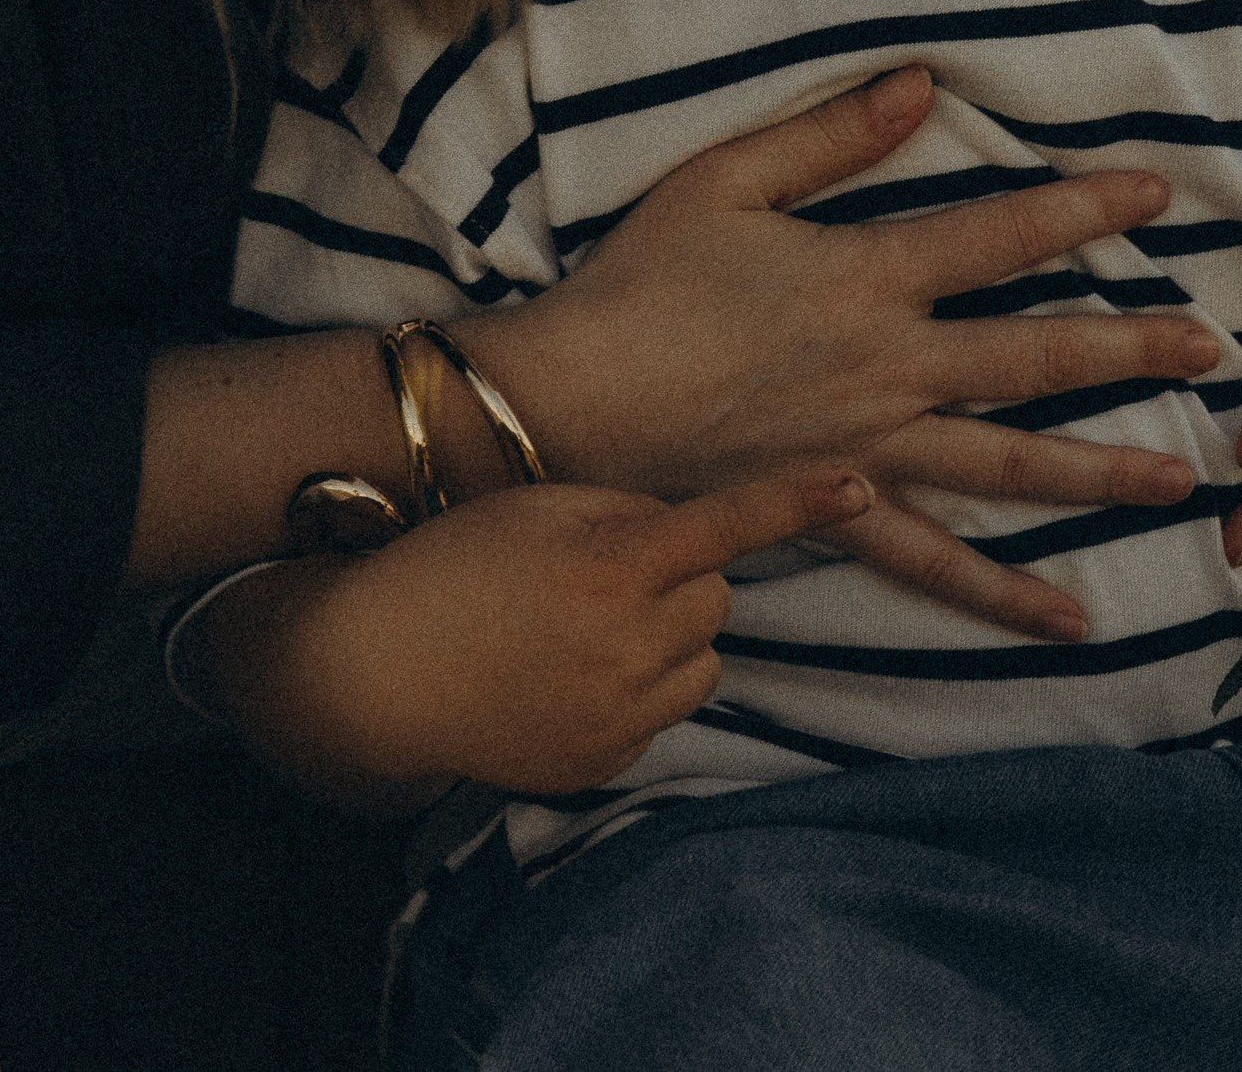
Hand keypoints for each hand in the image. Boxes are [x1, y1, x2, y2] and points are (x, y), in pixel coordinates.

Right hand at [198, 463, 871, 802]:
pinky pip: (666, 711)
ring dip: (671, 634)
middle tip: (606, 564)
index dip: (797, 498)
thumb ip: (628, 511)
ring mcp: (621, 713)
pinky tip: (570, 671)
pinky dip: (640, 686)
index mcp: (613, 565)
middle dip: (683, 574)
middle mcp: (629, 644)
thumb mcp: (539, 507)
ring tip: (586, 621)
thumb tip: (694, 539)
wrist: (379, 670)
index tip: (862, 479)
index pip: (726, 524)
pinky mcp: (608, 762)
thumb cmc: (455, 563)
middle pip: (717, 595)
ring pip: (704, 659)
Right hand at [479, 66, 1221, 642]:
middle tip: (1214, 349)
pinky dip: (1004, 596)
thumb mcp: (725, 179)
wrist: (573, 403)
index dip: (1082, 206)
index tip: (1159, 193)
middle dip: (1131, 349)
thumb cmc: (640, 281)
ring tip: (1181, 481)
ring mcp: (871, 447)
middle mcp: (887, 366)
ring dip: (1101, 472)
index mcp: (865, 276)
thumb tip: (919, 84)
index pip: (1000, 234)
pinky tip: (1070, 622)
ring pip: (1008, 464)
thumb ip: (829, 135)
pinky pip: (935, 562)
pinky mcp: (841, 508)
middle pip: (1033, 357)